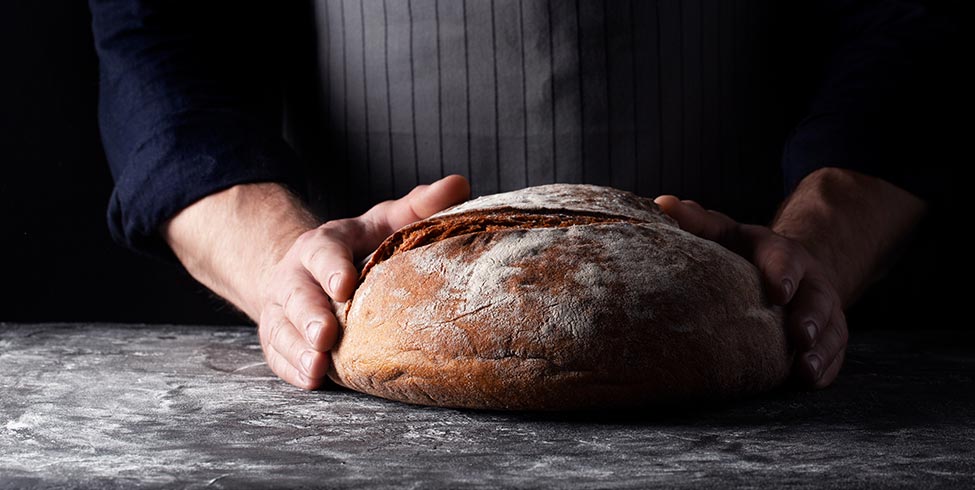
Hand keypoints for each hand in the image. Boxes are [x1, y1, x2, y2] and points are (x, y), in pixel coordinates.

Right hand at [258, 175, 470, 388]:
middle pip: (296, 295)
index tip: (346, 286)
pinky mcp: (277, 336)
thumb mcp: (386, 221)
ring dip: (298, 349)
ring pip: (281, 328)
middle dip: (309, 316)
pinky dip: (292, 368)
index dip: (332, 268)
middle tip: (326, 336)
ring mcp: (282, 308)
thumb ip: (419, 205)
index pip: (323, 251)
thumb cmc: (358, 246)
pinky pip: (278, 354)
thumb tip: (459, 185)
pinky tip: (309, 380)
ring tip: (317, 369)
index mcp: (323, 243)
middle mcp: (296, 275)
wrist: (306, 266)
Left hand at [653, 196, 847, 388]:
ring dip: (821, 351)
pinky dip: (826, 368)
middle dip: (811, 317)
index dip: (783, 272)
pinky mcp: (827, 333)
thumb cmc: (740, 252)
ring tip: (805, 372)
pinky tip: (811, 382)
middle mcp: (806, 279)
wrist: (781, 267)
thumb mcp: (721, 233)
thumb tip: (661, 205)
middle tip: (801, 336)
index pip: (784, 257)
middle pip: (816, 296)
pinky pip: (834, 353)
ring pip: (831, 328)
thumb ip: (695, 222)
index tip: (778, 292)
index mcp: (777, 251)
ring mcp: (820, 308)